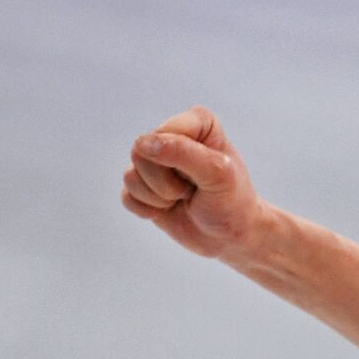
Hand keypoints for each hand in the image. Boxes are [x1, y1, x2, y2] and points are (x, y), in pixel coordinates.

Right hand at [120, 105, 266, 258]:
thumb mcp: (218, 175)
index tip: (205, 176)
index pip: (161, 135)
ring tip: (184, 198)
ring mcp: (155, 161)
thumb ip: (183, 152)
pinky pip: (127, 197)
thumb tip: (142, 143)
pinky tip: (169, 209)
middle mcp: (172, 135)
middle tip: (192, 191)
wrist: (231, 236)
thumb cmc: (232, 202)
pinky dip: (149, 210)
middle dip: (166, 183)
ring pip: (130, 176)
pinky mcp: (143, 185)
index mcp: (197, 122)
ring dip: (159, 198)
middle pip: (140, 154)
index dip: (178, 164)